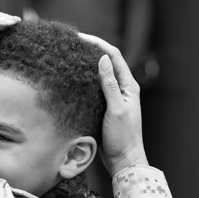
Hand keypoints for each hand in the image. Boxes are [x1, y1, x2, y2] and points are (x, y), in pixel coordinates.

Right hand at [79, 34, 148, 175]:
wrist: (124, 159)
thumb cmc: (122, 137)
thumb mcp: (116, 110)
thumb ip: (110, 85)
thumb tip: (103, 59)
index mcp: (129, 86)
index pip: (114, 56)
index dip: (98, 44)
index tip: (81, 38)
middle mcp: (122, 88)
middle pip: (106, 62)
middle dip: (91, 50)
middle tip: (71, 44)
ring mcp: (114, 97)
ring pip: (99, 74)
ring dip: (86, 65)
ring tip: (69, 57)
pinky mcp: (105, 106)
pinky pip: (94, 88)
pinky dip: (84, 80)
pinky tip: (72, 80)